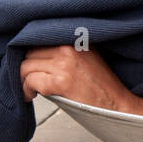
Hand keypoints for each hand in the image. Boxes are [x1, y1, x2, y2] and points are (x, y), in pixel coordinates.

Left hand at [19, 45, 142, 117]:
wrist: (117, 104)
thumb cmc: (101, 85)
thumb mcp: (86, 56)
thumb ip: (64, 49)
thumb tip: (34, 51)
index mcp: (74, 37)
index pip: (39, 37)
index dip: (32, 53)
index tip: (32, 64)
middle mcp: (68, 46)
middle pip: (29, 52)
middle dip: (27, 67)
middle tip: (31, 79)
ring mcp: (64, 63)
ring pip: (25, 66)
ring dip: (24, 80)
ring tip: (32, 89)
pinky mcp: (61, 81)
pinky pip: (30, 80)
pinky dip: (26, 90)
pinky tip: (31, 95)